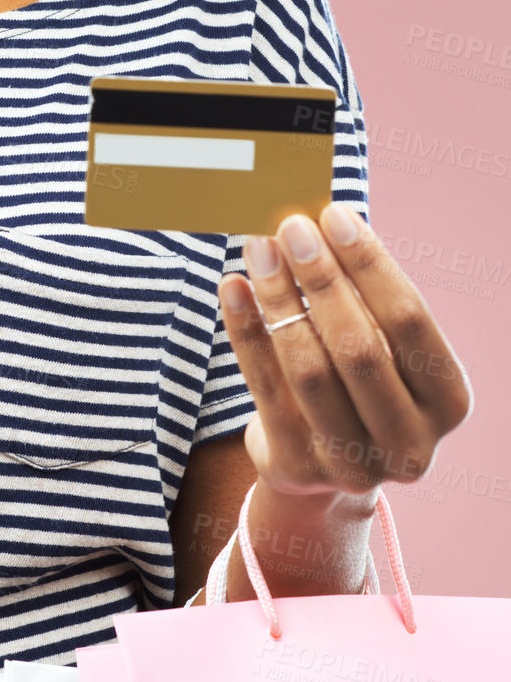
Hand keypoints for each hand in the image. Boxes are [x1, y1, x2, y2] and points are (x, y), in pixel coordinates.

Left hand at [218, 203, 472, 505]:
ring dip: (279, 299)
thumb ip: (359, 299)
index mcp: (448, 401)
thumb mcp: (376, 348)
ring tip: (258, 249)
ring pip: (309, 369)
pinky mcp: (298, 466)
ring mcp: (354, 464)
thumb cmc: (354, 385)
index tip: (333, 215)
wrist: (319, 464)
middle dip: (321, 279)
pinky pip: (263, 386)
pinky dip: (245, 330)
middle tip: (289, 227)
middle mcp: (410, 442)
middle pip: (360, 347)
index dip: (370, 265)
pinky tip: (232, 287)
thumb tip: (318, 222)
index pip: (409, 320)